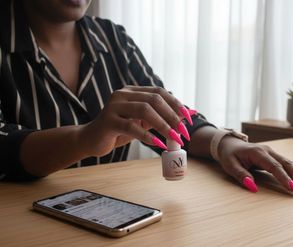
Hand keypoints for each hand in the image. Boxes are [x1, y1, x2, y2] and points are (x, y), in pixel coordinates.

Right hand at [77, 86, 192, 156]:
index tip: (189, 119)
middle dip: (172, 116)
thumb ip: (161, 117)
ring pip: (144, 110)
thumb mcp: (143, 122)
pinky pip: (131, 127)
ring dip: (163, 125)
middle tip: (183, 132)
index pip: (159, 92)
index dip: (176, 104)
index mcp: (132, 91)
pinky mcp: (108, 121)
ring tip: (174, 138)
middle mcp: (122, 94)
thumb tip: (188, 115)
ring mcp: (114, 106)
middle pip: (154, 100)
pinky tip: (157, 144)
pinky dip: (147, 136)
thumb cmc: (119, 130)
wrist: (91, 139)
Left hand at [217, 136, 292, 197]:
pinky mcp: (275, 157)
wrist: (229, 143)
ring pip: (292, 164)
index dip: (285, 179)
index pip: (275, 167)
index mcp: (258, 153)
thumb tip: (253, 187)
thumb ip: (241, 175)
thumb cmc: (229, 155)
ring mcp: (273, 153)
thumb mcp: (230, 165)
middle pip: (288, 165)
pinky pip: (289, 165)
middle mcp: (269, 151)